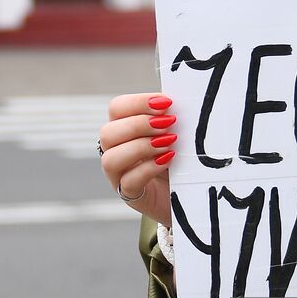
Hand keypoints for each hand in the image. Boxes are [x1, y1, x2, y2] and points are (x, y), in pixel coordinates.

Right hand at [99, 93, 177, 226]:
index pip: (117, 108)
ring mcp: (120, 176)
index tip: (167, 103)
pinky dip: (148, 169)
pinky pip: (128, 182)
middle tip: (168, 123)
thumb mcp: (176, 134)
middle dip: (139, 125)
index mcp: (124, 129)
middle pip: (108, 132)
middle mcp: (116, 151)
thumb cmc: (181, 159)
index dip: (138, 102)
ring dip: (141, 147)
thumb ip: (171, 117)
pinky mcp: (132, 196)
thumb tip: (176, 101)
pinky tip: (167, 160)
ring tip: (169, 143)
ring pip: (111, 159)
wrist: (189, 194)